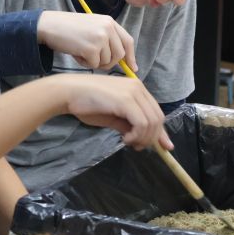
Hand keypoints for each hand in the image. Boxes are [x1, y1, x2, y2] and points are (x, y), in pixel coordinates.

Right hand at [37, 10, 137, 70]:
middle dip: (109, 63)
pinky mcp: (91, 48)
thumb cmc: (69, 29)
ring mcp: (100, 38)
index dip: (131, 56)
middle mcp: (108, 28)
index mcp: (109, 21)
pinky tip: (76, 53)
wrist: (49, 25)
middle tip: (95, 61)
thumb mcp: (92, 27)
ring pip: (107, 62)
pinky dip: (85, 63)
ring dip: (94, 62)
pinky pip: (94, 65)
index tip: (133, 68)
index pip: (128, 41)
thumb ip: (108, 39)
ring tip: (81, 51)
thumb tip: (123, 61)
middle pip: (119, 55)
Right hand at [52, 74, 172, 150]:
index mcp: (137, 89)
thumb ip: (129, 125)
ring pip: (151, 122)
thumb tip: (143, 139)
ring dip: (143, 138)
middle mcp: (138, 88)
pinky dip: (136, 135)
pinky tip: (125, 139)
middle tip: (137, 146)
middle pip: (158, 118)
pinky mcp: (126, 100)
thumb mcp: (113, 117)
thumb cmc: (86, 103)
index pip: (156, 112)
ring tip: (128, 142)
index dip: (161, 131)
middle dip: (152, 137)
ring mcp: (133, 92)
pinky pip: (141, 123)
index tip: (165, 147)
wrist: (68, 92)